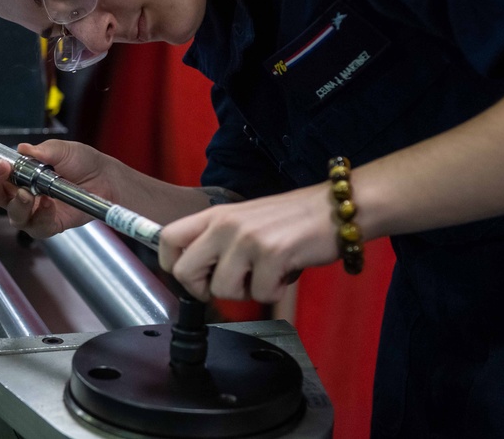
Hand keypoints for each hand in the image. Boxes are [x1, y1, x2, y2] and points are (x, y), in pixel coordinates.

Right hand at [0, 139, 114, 237]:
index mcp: (12, 169)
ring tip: (28, 192)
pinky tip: (48, 203)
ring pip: (9, 212)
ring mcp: (29, 209)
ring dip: (15, 202)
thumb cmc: (82, 162)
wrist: (106, 179)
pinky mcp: (45, 224)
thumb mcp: (63, 149)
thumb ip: (42, 150)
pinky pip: (34, 225)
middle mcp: (15, 191)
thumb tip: (23, 150)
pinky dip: (39, 214)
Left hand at [158, 183, 340, 302]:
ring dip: (246, 291)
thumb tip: (196, 271)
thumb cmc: (292, 220)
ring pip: (221, 290)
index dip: (174, 265)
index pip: (167, 238)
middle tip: (232, 284)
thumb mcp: (245, 220)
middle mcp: (225, 224)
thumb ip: (219, 240)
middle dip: (205, 290)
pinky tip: (284, 273)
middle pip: (184, 272)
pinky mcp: (272, 254)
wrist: (336, 209)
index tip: (195, 276)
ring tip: (265, 273)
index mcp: (215, 215)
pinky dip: (274, 291)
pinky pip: (259, 294)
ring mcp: (247, 239)